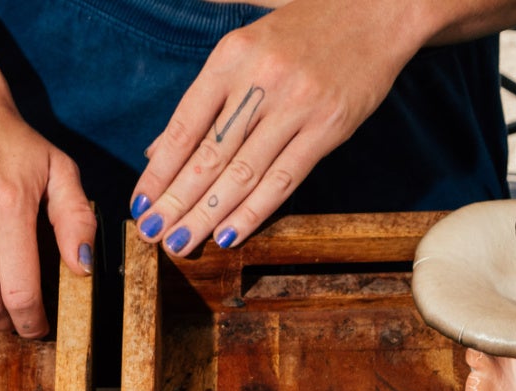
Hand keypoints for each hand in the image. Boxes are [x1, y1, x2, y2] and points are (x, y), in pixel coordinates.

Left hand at [129, 0, 432, 254]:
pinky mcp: (329, 126)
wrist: (375, 10)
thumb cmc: (303, 31)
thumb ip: (205, 100)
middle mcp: (260, 80)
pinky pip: (284, 179)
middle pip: (208, 155)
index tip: (139, 205)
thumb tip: (159, 151)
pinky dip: (253, 211)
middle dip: (175, 201)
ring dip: (206, 214)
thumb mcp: (245, 50)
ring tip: (181, 243)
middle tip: (152, 235)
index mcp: (230, 57)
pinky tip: (229, 234)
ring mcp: (296, 104)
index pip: (184, 126)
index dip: (158, 172)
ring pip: (242, 172)